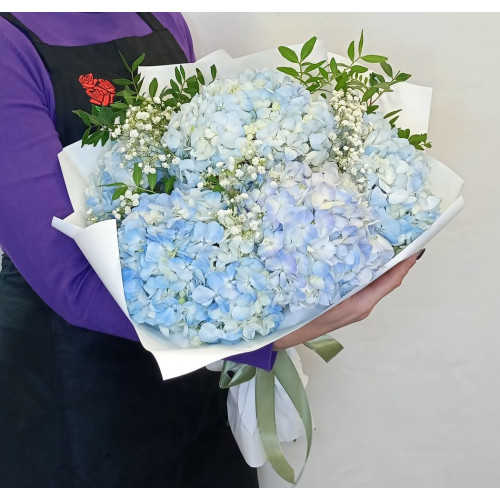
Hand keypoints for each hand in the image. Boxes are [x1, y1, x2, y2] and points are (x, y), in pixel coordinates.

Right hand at [273, 250, 423, 349]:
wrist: (287, 332)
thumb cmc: (308, 321)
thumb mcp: (333, 300)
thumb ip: (354, 285)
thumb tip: (377, 266)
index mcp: (362, 304)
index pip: (391, 280)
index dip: (404, 264)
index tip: (416, 246)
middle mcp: (361, 302)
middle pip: (383, 277)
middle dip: (393, 258)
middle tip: (399, 236)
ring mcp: (351, 300)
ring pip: (370, 276)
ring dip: (377, 260)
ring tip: (380, 239)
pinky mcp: (340, 296)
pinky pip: (356, 278)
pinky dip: (360, 265)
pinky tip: (353, 253)